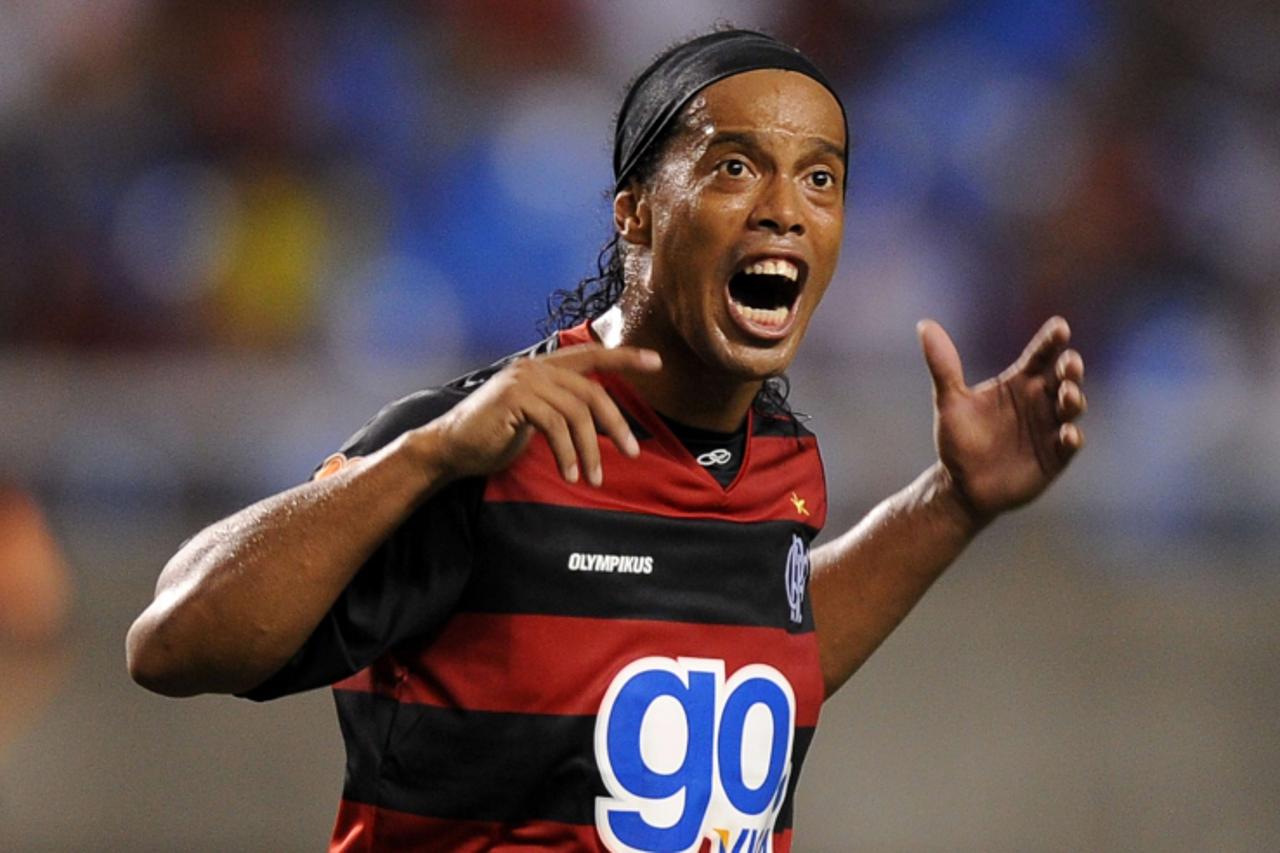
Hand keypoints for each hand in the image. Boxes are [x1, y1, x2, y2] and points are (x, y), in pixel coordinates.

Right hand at [431, 344, 661, 486]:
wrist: (451, 448)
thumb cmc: (493, 437)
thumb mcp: (535, 418)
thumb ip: (562, 410)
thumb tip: (599, 423)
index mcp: (543, 367)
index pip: (591, 355)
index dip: (625, 357)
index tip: (656, 362)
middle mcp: (535, 368)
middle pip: (592, 391)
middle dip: (616, 424)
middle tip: (632, 452)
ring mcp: (523, 381)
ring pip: (576, 412)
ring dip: (591, 449)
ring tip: (594, 477)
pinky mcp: (514, 399)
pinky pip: (555, 425)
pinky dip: (568, 453)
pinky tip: (570, 473)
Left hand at [918, 316, 1084, 523]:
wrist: (961, 485)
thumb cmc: (959, 440)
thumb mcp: (949, 401)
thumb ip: (943, 365)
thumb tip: (924, 325)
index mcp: (1019, 383)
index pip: (1040, 355)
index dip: (1051, 341)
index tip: (1059, 327)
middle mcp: (1039, 401)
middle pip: (1063, 377)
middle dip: (1070, 368)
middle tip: (1070, 361)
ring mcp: (1050, 428)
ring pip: (1071, 407)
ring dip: (1073, 399)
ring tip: (1067, 394)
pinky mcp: (1055, 456)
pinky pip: (1069, 444)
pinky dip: (1071, 438)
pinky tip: (1067, 433)